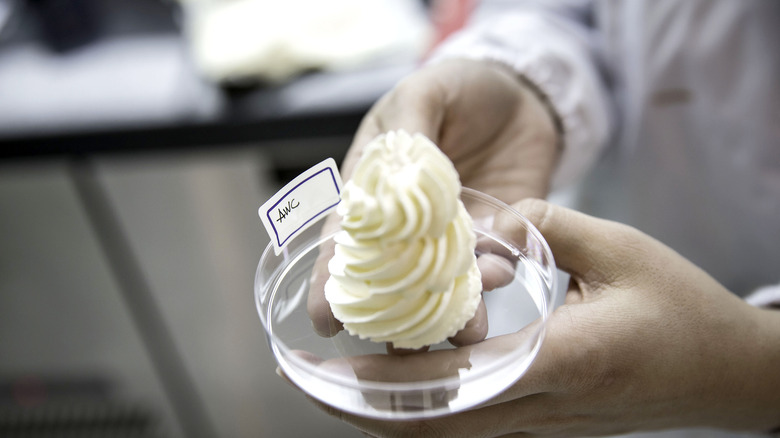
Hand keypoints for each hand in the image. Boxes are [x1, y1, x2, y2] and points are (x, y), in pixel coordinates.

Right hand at [308, 58, 560, 341]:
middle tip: (404, 340)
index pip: (346, 245)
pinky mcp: (497, 239)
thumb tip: (395, 175)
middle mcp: (409, 229)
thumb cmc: (457, 88)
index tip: (325, 321)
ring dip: (451, 310)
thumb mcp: (423, 93)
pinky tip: (499, 274)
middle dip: (397, 315)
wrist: (522, 92)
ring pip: (443, 287)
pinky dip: (493, 277)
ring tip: (467, 325)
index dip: (332, 283)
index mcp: (374, 194)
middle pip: (392, 283)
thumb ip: (410, 128)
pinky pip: (493, 267)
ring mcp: (453, 239)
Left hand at [309, 199, 779, 436]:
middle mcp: (545, 404)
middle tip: (308, 384)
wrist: (727, 373)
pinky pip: (471, 427)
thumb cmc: (682, 309)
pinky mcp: (548, 425)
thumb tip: (482, 227)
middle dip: (365, 410)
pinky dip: (425, 413)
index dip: (387, 382)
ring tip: (337, 388)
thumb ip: (545, 226)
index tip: (330, 372)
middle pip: (436, 426)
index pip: (456, 381)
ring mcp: (545, 425)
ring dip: (389, 415)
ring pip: (449, 435)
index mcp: (564, 360)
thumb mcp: (620, 248)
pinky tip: (400, 388)